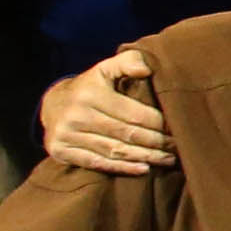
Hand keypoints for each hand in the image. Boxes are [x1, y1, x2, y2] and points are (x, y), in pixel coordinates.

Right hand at [39, 49, 171, 175]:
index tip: (178, 127)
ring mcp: (67, 135)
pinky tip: (144, 168)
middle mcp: (78, 115)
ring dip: (145, 157)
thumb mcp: (105, 69)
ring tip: (168, 159)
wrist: (51, 105)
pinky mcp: (61, 151)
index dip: (158, 123)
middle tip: (178, 147)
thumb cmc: (89, 87)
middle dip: (156, 142)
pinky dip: (123, 168)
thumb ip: (128, 62)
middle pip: (126, 134)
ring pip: (115, 151)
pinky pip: (98, 163)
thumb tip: (148, 68)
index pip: (133, 113)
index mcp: (91, 94)